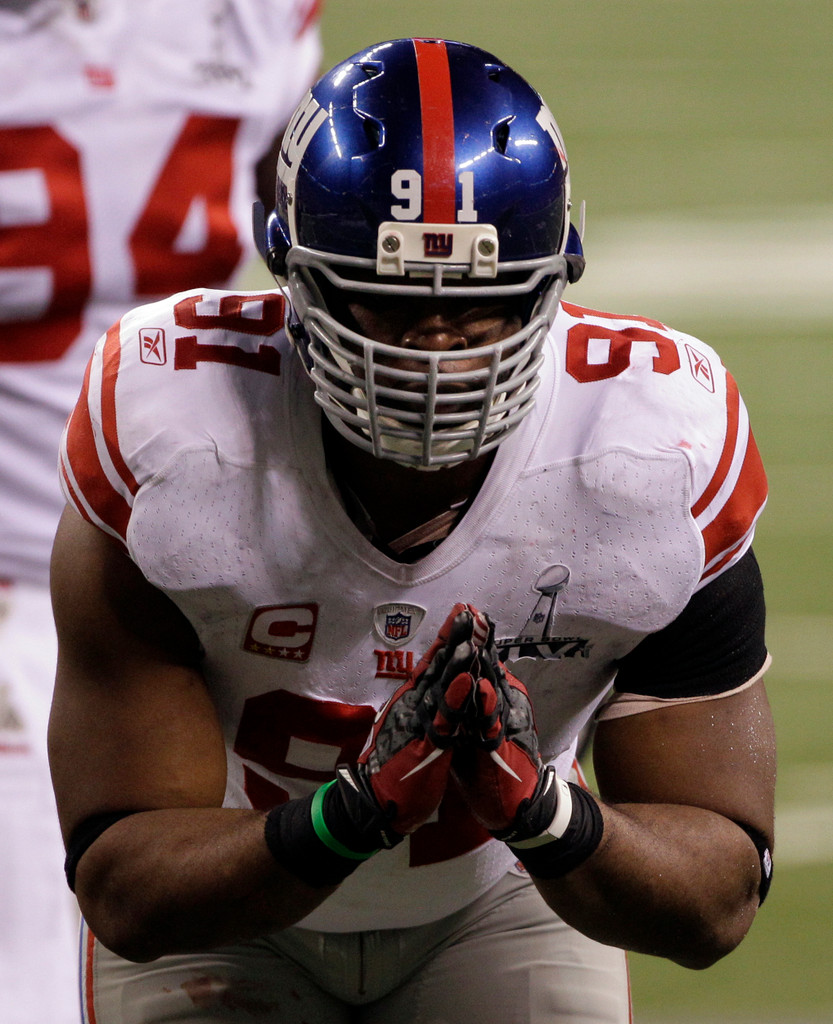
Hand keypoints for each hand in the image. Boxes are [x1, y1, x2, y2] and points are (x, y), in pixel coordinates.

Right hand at [335, 603, 488, 844]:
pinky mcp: (424, 743)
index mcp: (416, 701)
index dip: (450, 638)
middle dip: (455, 637)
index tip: (464, 614)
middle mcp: (414, 704)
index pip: (436, 663)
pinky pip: (442, 718)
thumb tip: (438, 690)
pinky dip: (454, 697)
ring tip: (470, 633)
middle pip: (438, 664)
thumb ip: (428, 710)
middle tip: (470, 609)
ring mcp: (418, 722)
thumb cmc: (399, 768)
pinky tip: (466, 679)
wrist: (376, 803)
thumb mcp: (417, 731)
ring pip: (440, 685)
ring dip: (456, 658)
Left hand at [450, 615, 562, 842]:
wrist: (513, 807)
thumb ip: (459, 706)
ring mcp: (502, 725)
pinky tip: (482, 686)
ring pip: (490, 687)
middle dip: (476, 639)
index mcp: (484, 701)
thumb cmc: (486, 769)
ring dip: (483, 662)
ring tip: (477, 634)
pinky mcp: (503, 749)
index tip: (459, 611)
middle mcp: (497, 706)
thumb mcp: (465, 731)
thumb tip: (450, 682)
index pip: (473, 665)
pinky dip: (487, 705)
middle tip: (470, 609)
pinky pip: (493, 724)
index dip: (465, 640)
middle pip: (483, 668)